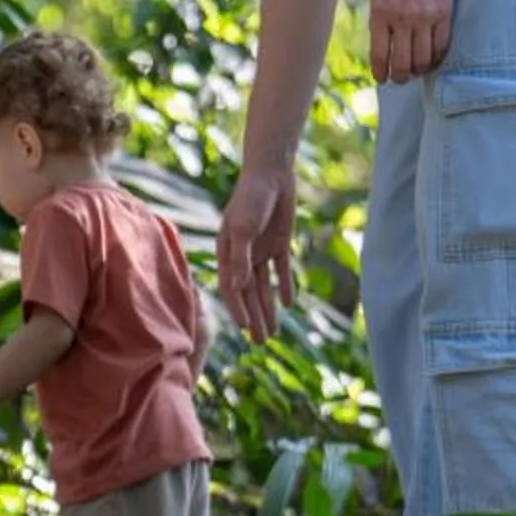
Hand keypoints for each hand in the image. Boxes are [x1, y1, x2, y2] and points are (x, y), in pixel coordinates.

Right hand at [217, 167, 296, 340]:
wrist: (272, 173)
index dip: (239, 309)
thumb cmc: (252, 198)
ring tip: (274, 332)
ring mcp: (261, 249)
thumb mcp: (244, 228)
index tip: (247, 329)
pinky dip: (284, 286)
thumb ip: (240, 258)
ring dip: (268, 308)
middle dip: (254, 317)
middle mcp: (242, 254)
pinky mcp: (279, 243)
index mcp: (228, 251)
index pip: (232, 288)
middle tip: (262, 343)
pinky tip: (288, 304)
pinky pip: (281, 270)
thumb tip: (235, 287)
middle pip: (248, 293)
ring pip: (264, 286)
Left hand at [368, 0, 456, 82]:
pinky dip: (436, 56)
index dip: (380, 72)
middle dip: (401, 76)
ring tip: (417, 68)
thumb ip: (379, 20)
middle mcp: (402, 17)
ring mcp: (425, 16)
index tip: (382, 79)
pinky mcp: (445, 13)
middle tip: (401, 78)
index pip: (379, 54)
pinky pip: (442, 46)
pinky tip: (432, 56)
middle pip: (403, 63)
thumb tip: (383, 51)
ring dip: (419, 69)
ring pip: (424, 59)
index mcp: (380, 11)